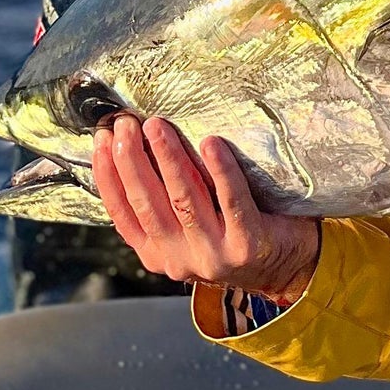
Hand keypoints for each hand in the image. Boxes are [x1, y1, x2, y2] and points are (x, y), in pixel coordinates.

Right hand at [91, 114, 319, 301]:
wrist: (287, 265)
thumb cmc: (234, 232)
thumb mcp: (188, 226)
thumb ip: (164, 203)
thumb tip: (135, 147)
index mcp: (157, 253)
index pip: (122, 212)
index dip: (108, 174)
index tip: (102, 138)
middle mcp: (180, 259)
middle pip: (148, 203)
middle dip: (132, 160)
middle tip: (127, 124)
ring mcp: (213, 254)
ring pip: (184, 200)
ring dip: (169, 159)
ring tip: (158, 126)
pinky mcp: (247, 245)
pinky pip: (232, 201)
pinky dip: (220, 171)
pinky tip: (211, 143)